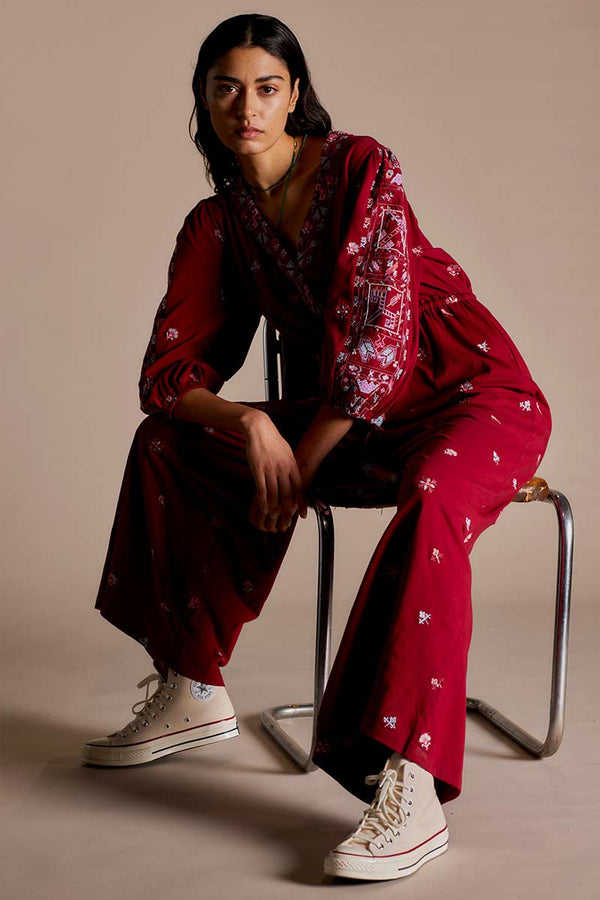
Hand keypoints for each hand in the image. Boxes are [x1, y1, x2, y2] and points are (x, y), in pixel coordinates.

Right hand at [243, 411, 308, 530]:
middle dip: (287, 510)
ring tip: (273, 516)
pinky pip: (262, 489)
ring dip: (274, 508)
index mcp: (292, 465)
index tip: (302, 514)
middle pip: (287, 494)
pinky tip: (263, 509)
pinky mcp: (258, 469)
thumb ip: (291, 466)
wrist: (259, 429)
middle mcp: (283, 469)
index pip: (299, 488)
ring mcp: (270, 470)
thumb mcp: (287, 452)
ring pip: (274, 494)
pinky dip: (263, 502)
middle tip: (285, 520)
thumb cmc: (273, 440)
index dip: (301, 503)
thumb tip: (295, 478)